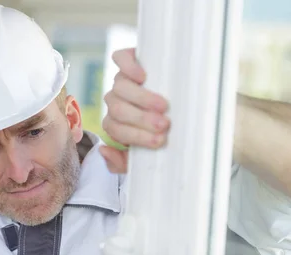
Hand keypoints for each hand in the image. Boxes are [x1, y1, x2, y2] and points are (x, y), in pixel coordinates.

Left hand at [101, 48, 170, 172]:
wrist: (186, 94)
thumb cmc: (166, 129)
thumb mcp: (148, 151)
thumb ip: (124, 161)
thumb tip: (104, 151)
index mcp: (117, 122)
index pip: (115, 129)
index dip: (135, 136)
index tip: (160, 141)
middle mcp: (116, 100)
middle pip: (117, 109)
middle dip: (140, 120)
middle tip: (164, 125)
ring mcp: (122, 79)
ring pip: (119, 87)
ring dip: (141, 99)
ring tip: (164, 106)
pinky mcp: (130, 58)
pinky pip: (120, 58)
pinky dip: (129, 66)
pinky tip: (143, 76)